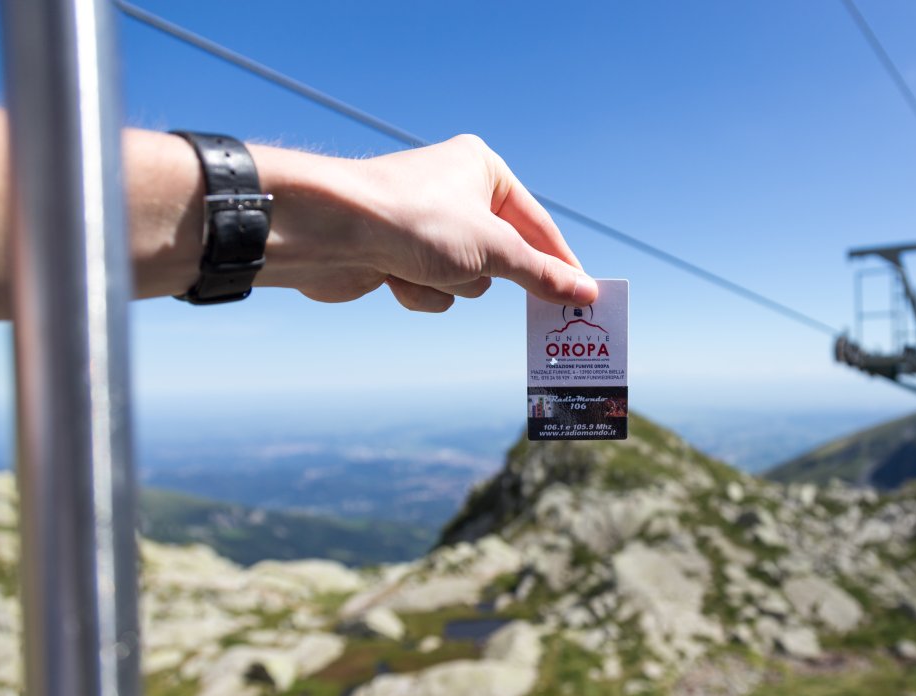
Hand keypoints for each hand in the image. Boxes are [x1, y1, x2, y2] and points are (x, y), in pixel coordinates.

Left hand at [252, 134, 598, 311]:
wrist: (329, 230)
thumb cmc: (414, 222)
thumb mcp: (494, 250)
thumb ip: (542, 274)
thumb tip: (586, 291)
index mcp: (482, 169)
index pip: (537, 224)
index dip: (560, 262)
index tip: (584, 295)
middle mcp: (454, 190)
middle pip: (501, 255)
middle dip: (489, 273)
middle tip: (529, 307)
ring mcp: (424, 224)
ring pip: (466, 278)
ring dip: (449, 285)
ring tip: (423, 267)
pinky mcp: (397, 253)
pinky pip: (431, 288)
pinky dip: (418, 291)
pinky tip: (394, 277)